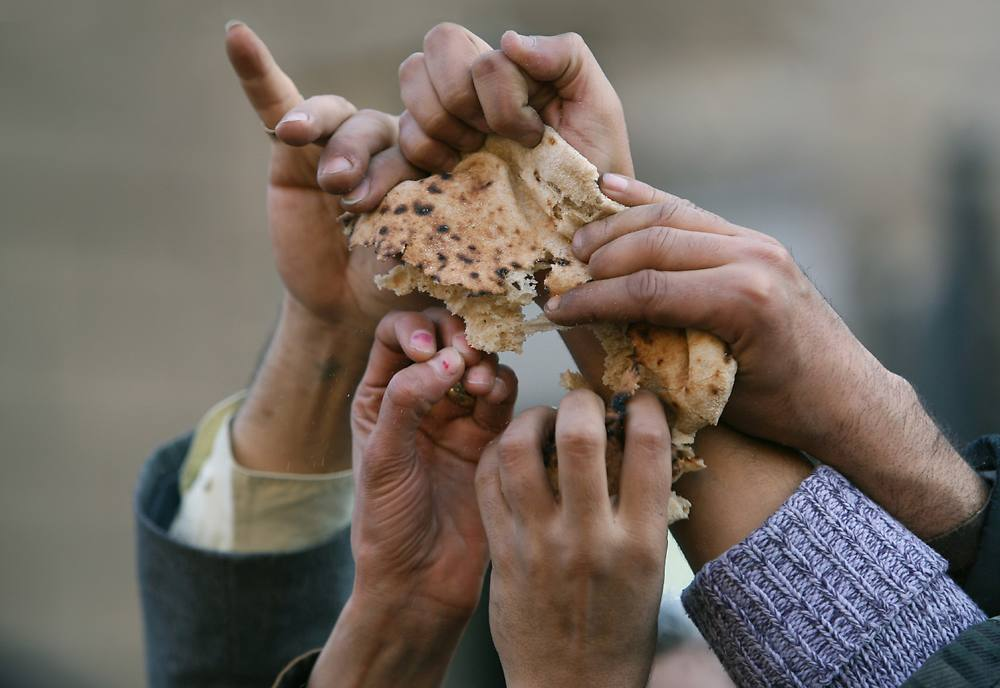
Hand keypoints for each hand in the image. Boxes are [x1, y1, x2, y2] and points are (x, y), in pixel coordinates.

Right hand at [224, 22, 421, 330]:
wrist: (351, 307)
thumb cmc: (400, 281)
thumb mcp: (425, 256)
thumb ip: (430, 219)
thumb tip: (433, 198)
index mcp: (436, 156)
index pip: (433, 138)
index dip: (425, 157)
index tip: (423, 189)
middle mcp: (392, 139)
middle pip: (381, 128)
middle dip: (368, 163)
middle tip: (356, 203)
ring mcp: (342, 139)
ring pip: (337, 118)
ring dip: (326, 136)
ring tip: (324, 175)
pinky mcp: (293, 147)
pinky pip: (276, 101)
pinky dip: (257, 71)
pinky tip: (236, 37)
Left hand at [349, 308, 516, 620]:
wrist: (422, 579)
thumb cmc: (388, 523)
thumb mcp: (383, 458)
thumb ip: (407, 402)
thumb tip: (445, 360)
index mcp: (380, 396)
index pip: (395, 334)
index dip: (415, 328)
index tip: (428, 350)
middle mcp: (419, 398)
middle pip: (442, 337)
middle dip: (456, 336)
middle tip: (465, 355)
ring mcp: (457, 416)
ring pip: (477, 363)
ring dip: (482, 362)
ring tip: (478, 386)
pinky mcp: (490, 437)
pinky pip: (502, 396)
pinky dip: (502, 387)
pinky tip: (493, 399)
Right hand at [398, 23, 632, 175]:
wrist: (582, 220)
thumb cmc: (593, 162)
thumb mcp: (597, 102)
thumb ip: (565, 54)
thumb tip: (508, 40)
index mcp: (505, 66)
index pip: (470, 48)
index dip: (499, 97)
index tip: (533, 133)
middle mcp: (468, 85)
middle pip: (430, 53)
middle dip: (464, 101)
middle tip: (494, 138)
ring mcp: (443, 120)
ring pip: (410, 85)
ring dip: (444, 127)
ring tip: (476, 154)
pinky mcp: (427, 159)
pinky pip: (400, 140)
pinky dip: (425, 154)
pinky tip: (455, 171)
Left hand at [476, 390, 670, 687]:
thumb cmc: (618, 631)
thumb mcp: (650, 571)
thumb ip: (641, 510)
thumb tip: (635, 444)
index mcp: (640, 542)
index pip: (650, 447)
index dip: (645, 407)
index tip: (638, 400)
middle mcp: (590, 538)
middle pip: (580, 437)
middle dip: (581, 401)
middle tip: (583, 402)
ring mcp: (540, 545)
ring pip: (519, 451)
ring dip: (531, 419)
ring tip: (541, 419)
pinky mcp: (502, 554)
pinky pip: (489, 483)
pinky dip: (498, 453)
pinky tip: (511, 451)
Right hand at [544, 174, 987, 539]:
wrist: (848, 397)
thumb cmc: (784, 410)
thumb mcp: (716, 394)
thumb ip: (660, 356)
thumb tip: (595, 336)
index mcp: (744, 300)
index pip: (647, 289)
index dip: (593, 299)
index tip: (555, 309)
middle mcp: (752, 258)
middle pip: (653, 243)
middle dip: (598, 258)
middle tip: (560, 276)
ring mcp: (757, 242)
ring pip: (670, 216)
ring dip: (617, 227)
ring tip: (577, 244)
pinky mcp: (756, 241)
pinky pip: (693, 214)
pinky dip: (650, 202)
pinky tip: (613, 191)